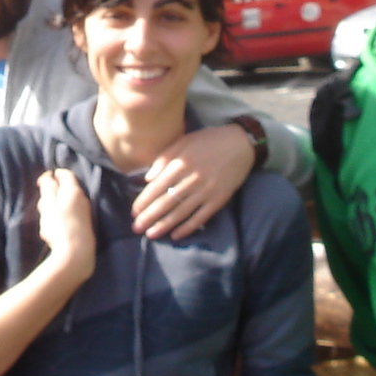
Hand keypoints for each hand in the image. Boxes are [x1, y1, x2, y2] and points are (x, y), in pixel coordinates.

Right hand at [35, 169, 94, 279]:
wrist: (76, 254)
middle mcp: (82, 199)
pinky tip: (54, 231)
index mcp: (73, 191)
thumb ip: (48, 189)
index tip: (41, 183)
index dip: (53, 175)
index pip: (65, 174)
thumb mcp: (49, 205)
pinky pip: (70, 215)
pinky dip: (61, 218)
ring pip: (67, 203)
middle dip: (51, 195)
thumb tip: (49, 176)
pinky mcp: (85, 225)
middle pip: (65, 190)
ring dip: (55, 209)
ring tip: (47, 221)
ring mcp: (85, 212)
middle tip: (42, 206)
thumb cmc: (60, 227)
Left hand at [131, 124, 256, 239]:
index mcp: (182, 162)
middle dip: (150, 217)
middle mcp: (193, 178)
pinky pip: (201, 216)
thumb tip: (147, 179)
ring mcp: (208, 190)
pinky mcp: (220, 198)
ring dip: (165, 225)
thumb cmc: (209, 140)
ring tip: (151, 235)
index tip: (133, 212)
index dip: (144, 201)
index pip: (157, 187)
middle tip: (137, 228)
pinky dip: (188, 227)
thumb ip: (164, 158)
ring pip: (182, 212)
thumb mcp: (184, 141)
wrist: (241, 143)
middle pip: (167, 201)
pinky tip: (176, 235)